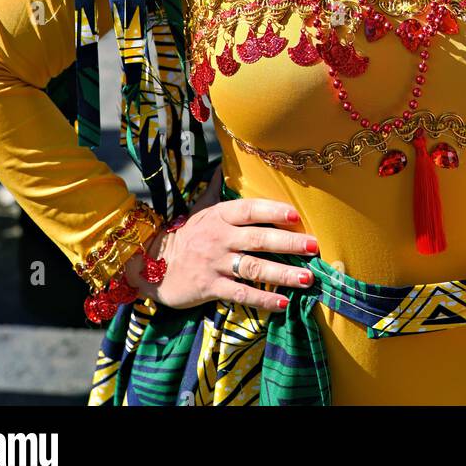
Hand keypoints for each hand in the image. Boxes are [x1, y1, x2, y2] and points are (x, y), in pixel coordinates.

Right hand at [131, 197, 319, 312]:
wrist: (152, 264)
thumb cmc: (185, 234)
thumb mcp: (199, 207)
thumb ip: (216, 187)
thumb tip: (223, 163)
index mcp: (219, 216)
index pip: (248, 210)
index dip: (272, 211)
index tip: (295, 214)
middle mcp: (219, 238)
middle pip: (257, 239)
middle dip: (288, 243)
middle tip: (314, 247)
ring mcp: (214, 263)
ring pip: (253, 268)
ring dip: (282, 274)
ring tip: (307, 278)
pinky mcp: (210, 288)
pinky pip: (240, 294)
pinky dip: (262, 299)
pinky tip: (283, 303)